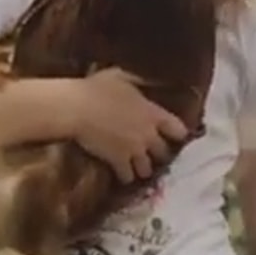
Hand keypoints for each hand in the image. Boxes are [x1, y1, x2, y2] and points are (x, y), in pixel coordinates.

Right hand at [64, 68, 190, 181]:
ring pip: (148, 169)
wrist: (76, 108)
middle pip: (164, 153)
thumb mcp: (122, 76)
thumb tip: (147, 80)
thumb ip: (138, 81)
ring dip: (143, 168)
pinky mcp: (118, 162)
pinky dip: (126, 176)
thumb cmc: (97, 88)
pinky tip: (121, 173)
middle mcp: (148, 135)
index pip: (179, 130)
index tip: (173, 135)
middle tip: (151, 152)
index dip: (177, 134)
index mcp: (152, 113)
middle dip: (158, 154)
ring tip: (137, 166)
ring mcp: (134, 151)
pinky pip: (128, 177)